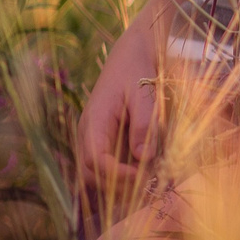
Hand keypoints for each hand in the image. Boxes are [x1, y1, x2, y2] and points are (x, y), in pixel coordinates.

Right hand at [77, 39, 159, 189]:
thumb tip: (145, 158)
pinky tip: (148, 173)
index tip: (144, 177)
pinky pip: (107, 164)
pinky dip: (123, 173)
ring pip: (97, 174)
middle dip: (117, 186)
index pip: (95, 161)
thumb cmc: (138, 70)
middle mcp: (88, 134)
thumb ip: (144, 125)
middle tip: (150, 185)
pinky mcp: (105, 139)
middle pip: (91, 174)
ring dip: (120, 183)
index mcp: (93, 123)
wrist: (132, 54)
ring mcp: (94, 138)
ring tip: (151, 181)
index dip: (118, 175)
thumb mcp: (144, 94)